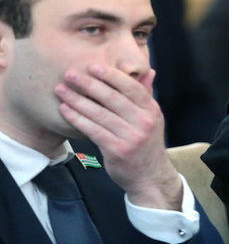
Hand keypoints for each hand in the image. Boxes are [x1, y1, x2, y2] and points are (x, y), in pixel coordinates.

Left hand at [55, 64, 182, 210]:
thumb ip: (147, 95)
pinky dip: (77, 119)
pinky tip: (65, 110)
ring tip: (61, 90)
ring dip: (77, 100)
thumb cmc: (146, 144)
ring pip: (99, 113)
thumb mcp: (152, 119)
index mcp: (152, 110)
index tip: (93, 67)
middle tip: (70, 74)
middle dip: (89, 84)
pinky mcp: (117, 150)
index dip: (111, 76)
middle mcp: (144, 121)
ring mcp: (131, 136)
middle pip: (113, 98)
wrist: (150, 176)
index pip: (131, 87)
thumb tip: (149, 72)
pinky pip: (93, 130)